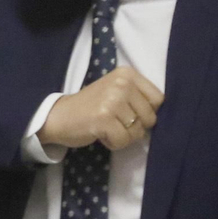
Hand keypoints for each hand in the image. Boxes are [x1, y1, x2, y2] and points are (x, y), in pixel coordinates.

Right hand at [38, 67, 162, 151]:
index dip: (146, 112)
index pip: (158, 99)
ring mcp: (112, 101)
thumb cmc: (91, 106)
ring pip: (137, 132)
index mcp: (127, 74)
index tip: (128, 113)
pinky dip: (113, 144)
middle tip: (114, 122)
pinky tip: (100, 134)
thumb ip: (138, 97)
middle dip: (135, 127)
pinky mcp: (103, 119)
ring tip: (106, 128)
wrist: (59, 116)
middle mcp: (122, 84)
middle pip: (150, 117)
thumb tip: (158, 117)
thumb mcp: (116, 91)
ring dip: (123, 137)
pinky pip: (123, 141)